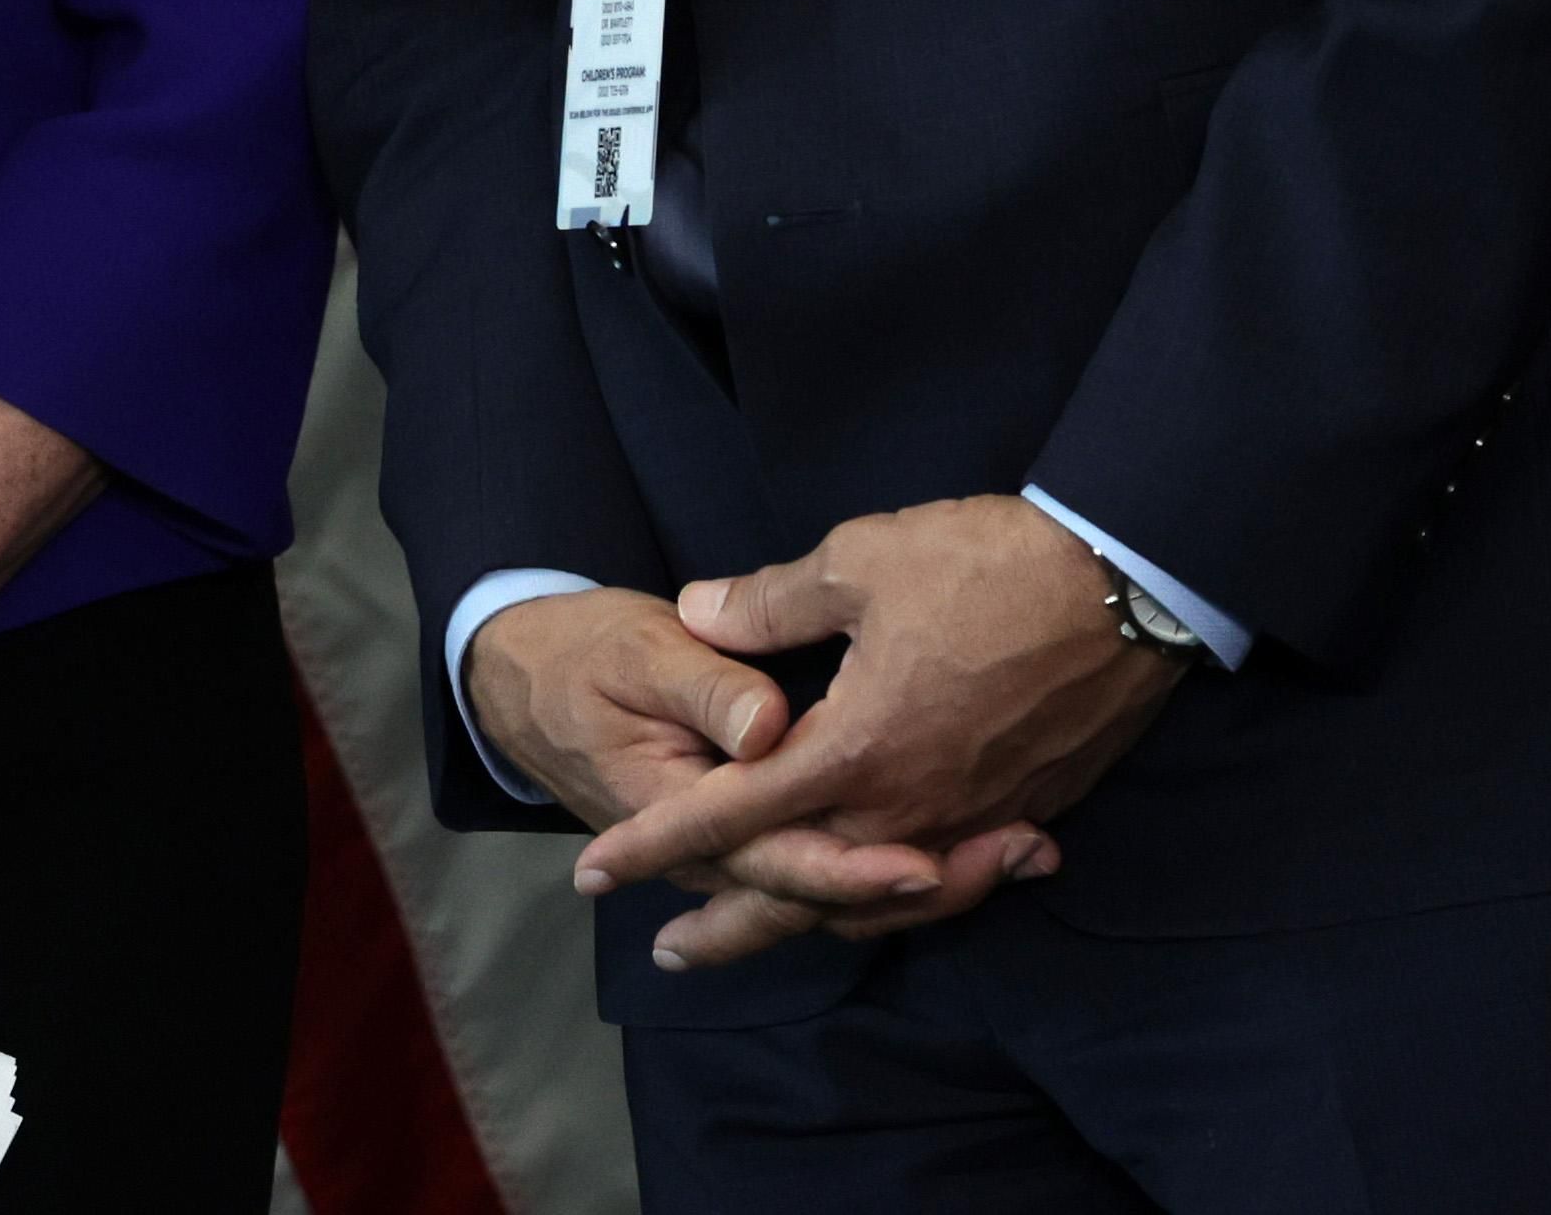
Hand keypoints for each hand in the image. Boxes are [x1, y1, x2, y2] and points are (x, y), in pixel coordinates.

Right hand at [464, 587, 981, 940]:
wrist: (524, 677)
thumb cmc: (582, 654)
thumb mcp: (640, 652)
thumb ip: (710, 686)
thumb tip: (765, 725)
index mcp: (694, 805)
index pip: (788, 857)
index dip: (860, 864)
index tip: (929, 861)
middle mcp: (726, 848)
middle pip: (839, 895)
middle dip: (937, 884)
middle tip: (1019, 854)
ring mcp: (747, 842)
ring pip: (853, 897)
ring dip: (946, 880)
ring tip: (1026, 848)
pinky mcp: (766, 823)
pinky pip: (847, 867)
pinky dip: (926, 864)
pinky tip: (993, 840)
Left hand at [576, 498, 1173, 964]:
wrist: (1125, 583)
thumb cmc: (987, 564)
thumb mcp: (859, 562)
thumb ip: (768, 604)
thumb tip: (696, 613)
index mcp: (852, 752)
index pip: (729, 816)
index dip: (655, 846)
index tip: (595, 872)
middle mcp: (907, 808)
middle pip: (800, 894)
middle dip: (729, 927)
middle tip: (670, 951)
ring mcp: (970, 818)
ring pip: (875, 900)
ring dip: (813, 921)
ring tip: (766, 932)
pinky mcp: (1022, 810)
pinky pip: (942, 879)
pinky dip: (899, 898)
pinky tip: (881, 893)